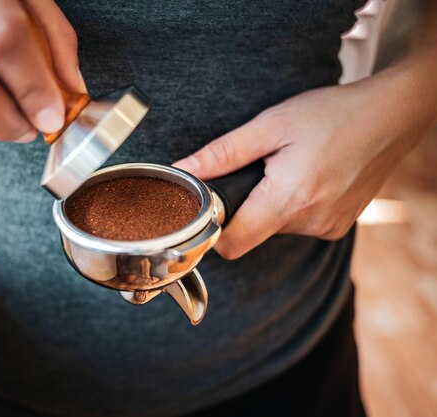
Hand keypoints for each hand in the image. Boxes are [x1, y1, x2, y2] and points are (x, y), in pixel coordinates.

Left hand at [174, 75, 430, 259]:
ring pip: (275, 228)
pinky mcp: (338, 226)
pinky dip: (293, 206)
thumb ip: (222, 153)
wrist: (392, 115)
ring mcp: (327, 228)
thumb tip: (183, 170)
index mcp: (288, 200)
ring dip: (271, 204)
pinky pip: (299, 224)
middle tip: (257, 170)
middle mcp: (309, 223)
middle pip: (252, 233)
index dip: (213, 228)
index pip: (231, 244)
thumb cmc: (331, 114)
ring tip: (287, 168)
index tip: (210, 205)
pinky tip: (306, 177)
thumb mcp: (270, 125)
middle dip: (245, 207)